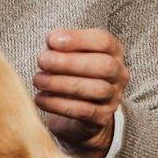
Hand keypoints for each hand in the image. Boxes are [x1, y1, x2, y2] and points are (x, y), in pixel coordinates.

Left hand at [33, 28, 129, 157]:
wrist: (75, 114)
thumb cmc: (69, 75)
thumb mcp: (64, 56)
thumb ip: (59, 47)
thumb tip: (51, 42)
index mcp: (113, 52)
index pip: (104, 41)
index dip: (78, 39)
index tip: (51, 40)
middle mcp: (118, 74)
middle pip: (104, 65)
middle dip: (70, 62)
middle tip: (42, 61)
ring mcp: (114, 97)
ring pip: (96, 89)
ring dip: (62, 83)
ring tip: (38, 80)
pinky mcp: (103, 118)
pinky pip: (84, 111)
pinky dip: (59, 104)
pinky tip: (40, 99)